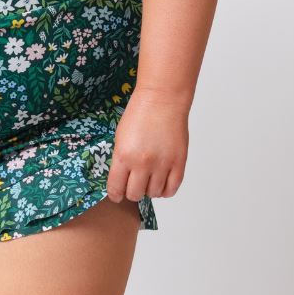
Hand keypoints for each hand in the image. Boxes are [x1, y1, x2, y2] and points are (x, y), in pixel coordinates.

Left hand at [106, 87, 189, 204]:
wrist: (162, 100)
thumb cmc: (139, 113)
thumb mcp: (119, 137)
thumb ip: (120, 160)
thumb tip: (121, 179)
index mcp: (124, 156)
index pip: (116, 188)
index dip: (115, 194)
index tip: (116, 195)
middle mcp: (142, 164)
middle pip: (135, 195)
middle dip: (132, 192)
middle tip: (133, 184)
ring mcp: (162, 165)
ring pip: (153, 194)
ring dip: (149, 189)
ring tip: (148, 179)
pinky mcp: (179, 163)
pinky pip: (171, 189)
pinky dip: (165, 190)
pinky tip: (161, 181)